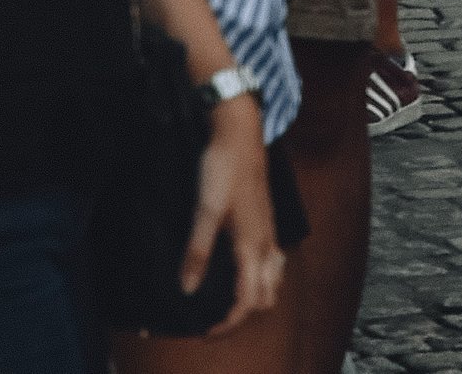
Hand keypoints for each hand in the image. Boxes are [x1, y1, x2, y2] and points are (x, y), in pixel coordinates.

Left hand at [180, 91, 279, 329]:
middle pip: (267, 296)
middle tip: (217, 316)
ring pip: (275, 277)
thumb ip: (197, 252)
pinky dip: (262, 273)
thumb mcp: (205, 210)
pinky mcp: (267, 216)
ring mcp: (270, 229)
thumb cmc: (223, 168)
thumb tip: (187, 289)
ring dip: (257, 294)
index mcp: (252, 247)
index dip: (228, 323)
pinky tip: (243, 263)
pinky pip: (274, 258)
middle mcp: (266, 243)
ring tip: (231, 297)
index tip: (207, 331)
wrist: (239, 130)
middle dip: (245, 314)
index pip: (247, 301)